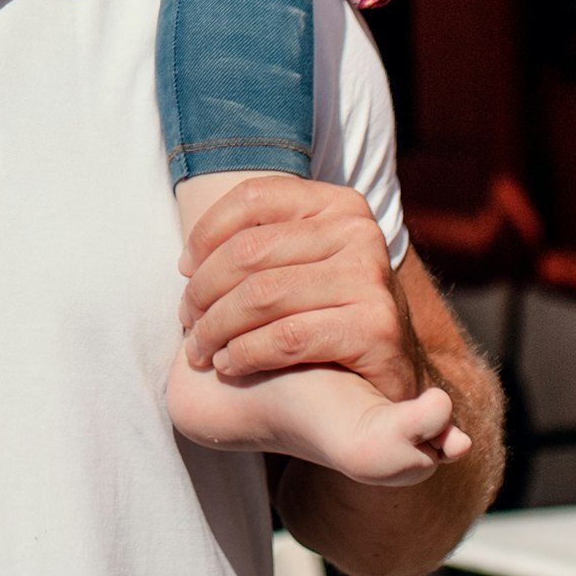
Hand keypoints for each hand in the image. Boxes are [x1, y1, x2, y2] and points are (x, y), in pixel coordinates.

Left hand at [177, 176, 421, 403]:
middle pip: (250, 251)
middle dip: (204, 288)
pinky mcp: (375, 326)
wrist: (390, 376)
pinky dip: (246, 353)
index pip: (253, 198)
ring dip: (216, 327)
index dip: (206, 233)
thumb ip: (258, 246)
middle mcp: (359, 232)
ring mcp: (371, 277)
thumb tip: (188, 261)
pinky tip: (229, 364)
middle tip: (187, 319)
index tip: (185, 268)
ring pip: (262, 296)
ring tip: (200, 349)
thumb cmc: (329, 316)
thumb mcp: (301, 265)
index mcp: (339, 205)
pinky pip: (287, 337)